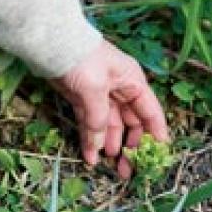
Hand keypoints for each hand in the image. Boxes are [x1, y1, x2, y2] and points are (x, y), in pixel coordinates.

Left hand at [50, 38, 169, 178]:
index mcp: (132, 81)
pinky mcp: (82, 100)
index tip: (159, 155)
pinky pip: (90, 124)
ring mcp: (100, 96)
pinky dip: (91, 140)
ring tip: (108, 167)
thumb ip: (99, 119)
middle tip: (128, 169)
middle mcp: (120, 89)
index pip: (150, 111)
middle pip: (130, 122)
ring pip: (110, 126)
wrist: (52, 43)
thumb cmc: (82, 59)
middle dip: (130, 145)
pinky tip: (90, 157)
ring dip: (109, 146)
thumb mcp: (95, 89)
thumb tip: (100, 146)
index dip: (156, 133)